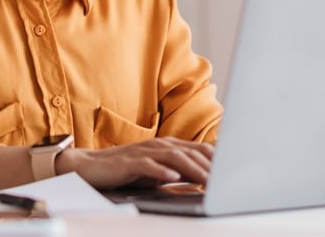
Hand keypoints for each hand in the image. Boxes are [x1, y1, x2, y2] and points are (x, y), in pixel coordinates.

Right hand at [54, 137, 213, 189]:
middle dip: (210, 166)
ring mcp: (144, 152)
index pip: (198, 149)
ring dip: (193, 169)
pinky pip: (148, 166)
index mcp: (167, 145)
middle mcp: (158, 145)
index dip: (217, 159)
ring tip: (208, 180)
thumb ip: (178, 170)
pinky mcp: (129, 162)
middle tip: (227, 179)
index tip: (234, 169)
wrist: (89, 166)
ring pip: (174, 157)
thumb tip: (203, 177)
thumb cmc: (125, 169)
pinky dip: (162, 171)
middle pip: (190, 152)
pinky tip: (173, 177)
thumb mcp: (156, 169)